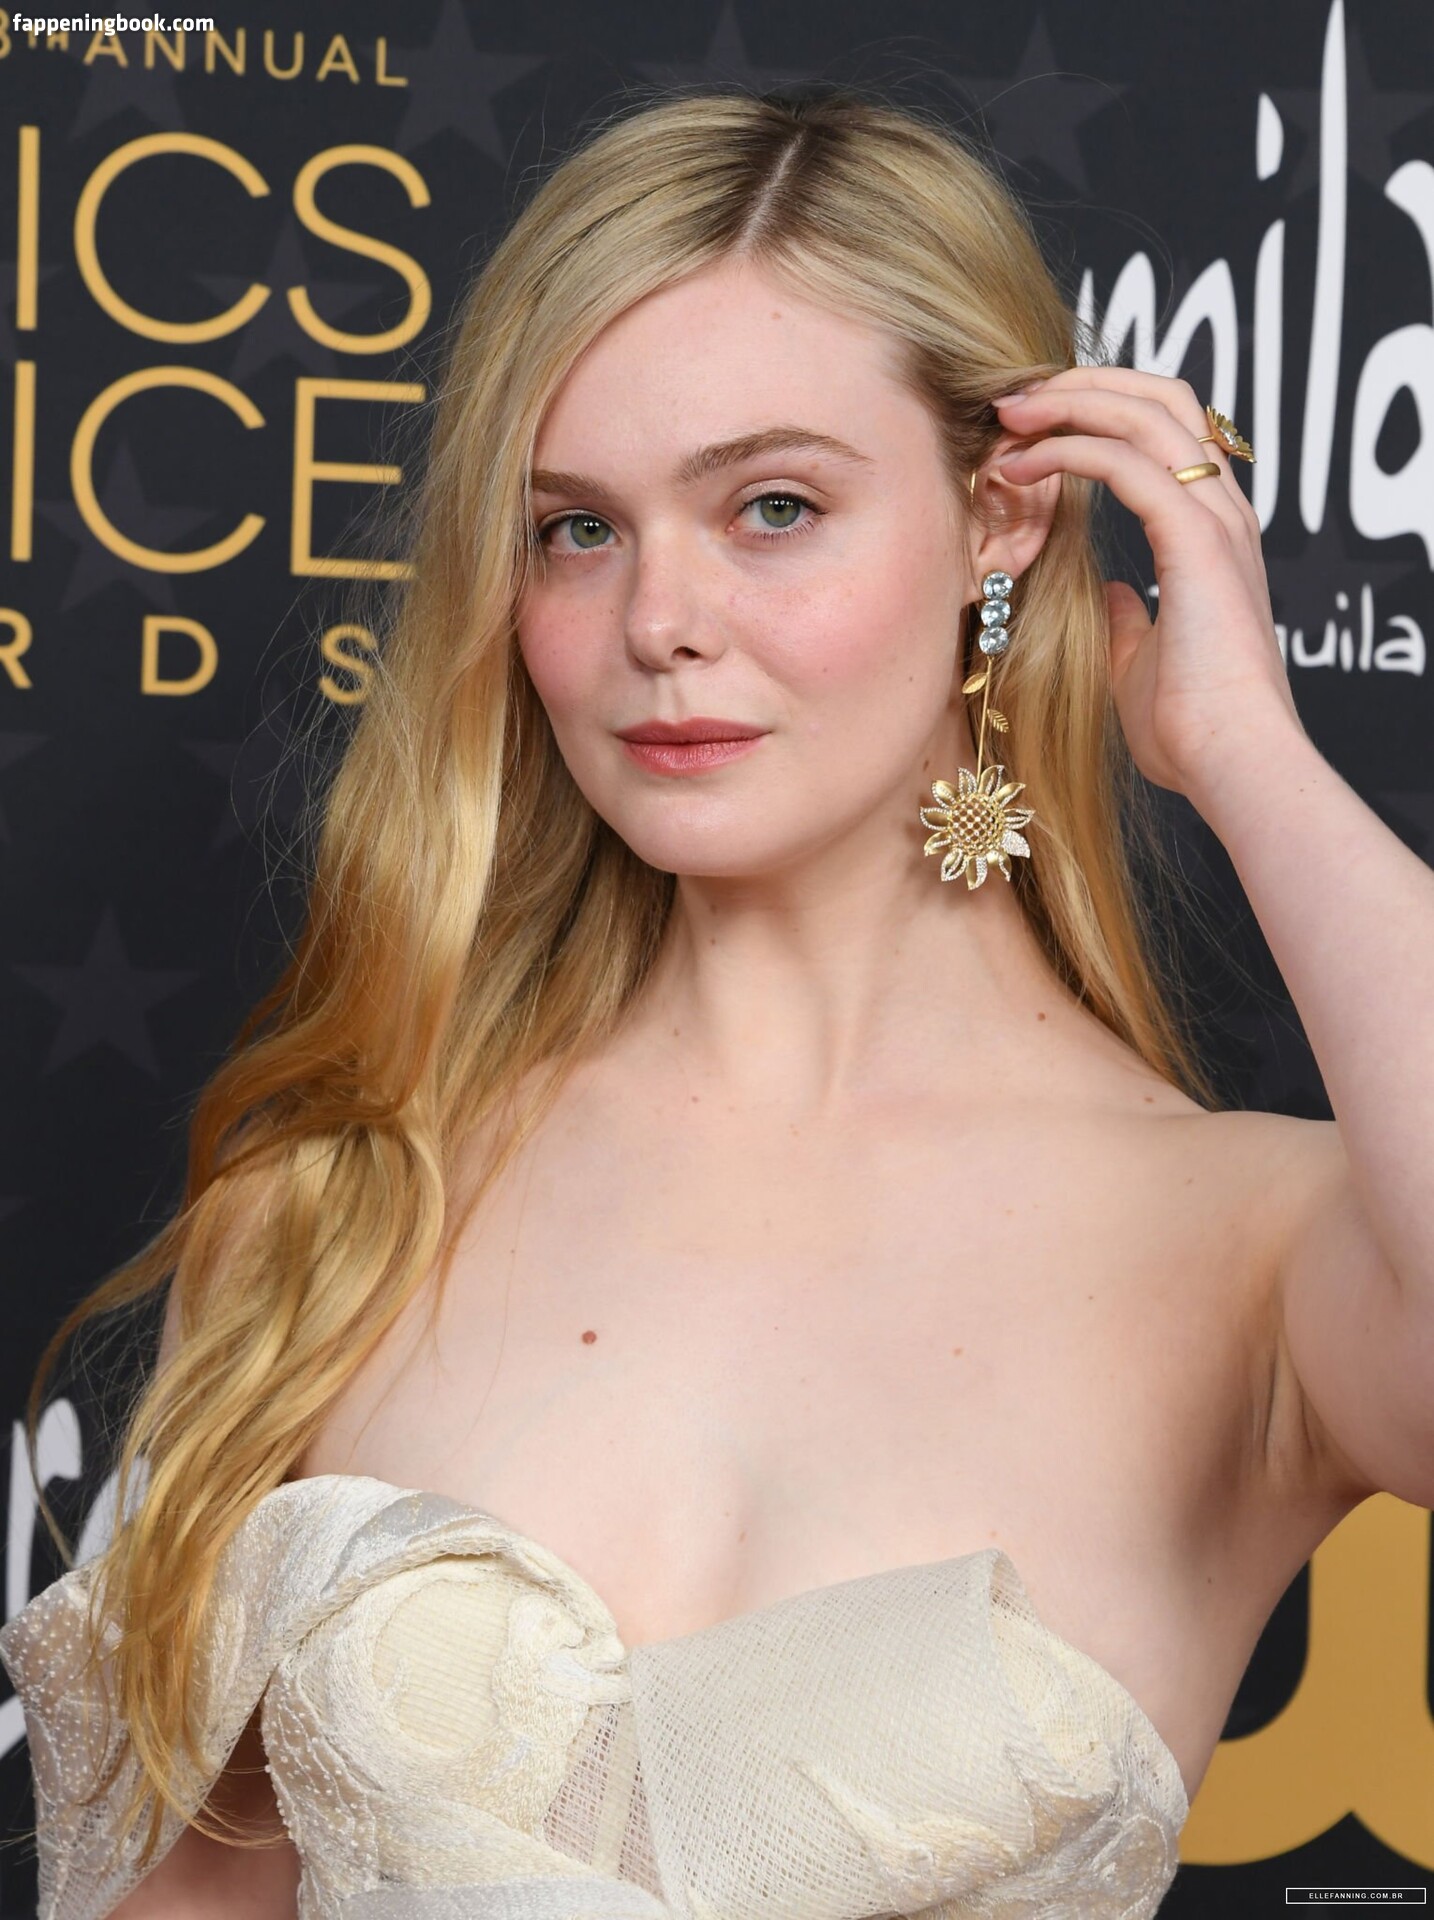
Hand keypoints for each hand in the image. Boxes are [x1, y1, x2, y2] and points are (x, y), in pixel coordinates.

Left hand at [992, 368, 1306, 800]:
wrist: (1230, 759)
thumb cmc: (1191, 729)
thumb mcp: (1142, 663)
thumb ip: (1130, 621)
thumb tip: (1113, 596)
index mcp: (1214, 535)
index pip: (1167, 433)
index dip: (1103, 411)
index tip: (1034, 425)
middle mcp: (1223, 512)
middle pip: (1160, 399)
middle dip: (1083, 385)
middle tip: (1014, 399)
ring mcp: (1215, 520)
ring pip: (1145, 414)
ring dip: (1069, 403)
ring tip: (1008, 415)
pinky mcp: (1196, 539)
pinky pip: (1127, 463)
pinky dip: (1070, 450)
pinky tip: (1022, 466)